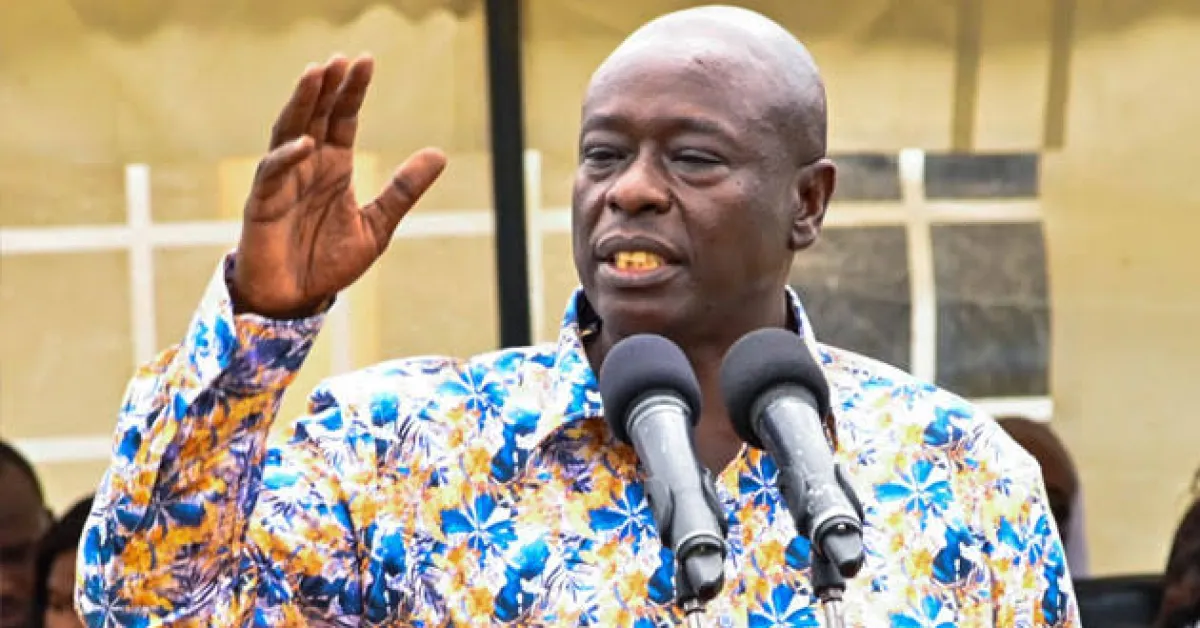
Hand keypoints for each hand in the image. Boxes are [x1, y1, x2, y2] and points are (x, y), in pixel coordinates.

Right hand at [231, 53, 446, 318]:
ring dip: (301, 103)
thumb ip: (403, 190)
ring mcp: (283, 181)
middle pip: (315, 115)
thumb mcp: (378, 226)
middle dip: (327, 87)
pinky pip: (273, 173)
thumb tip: (439, 154)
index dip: (353, 91)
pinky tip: (308, 143)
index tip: (366, 61)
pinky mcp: (263, 203)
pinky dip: (289, 157)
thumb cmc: (330, 262)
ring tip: (316, 75)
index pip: (343, 118)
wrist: (297, 300)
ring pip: (289, 131)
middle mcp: (307, 165)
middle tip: (340, 59)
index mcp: (334, 167)